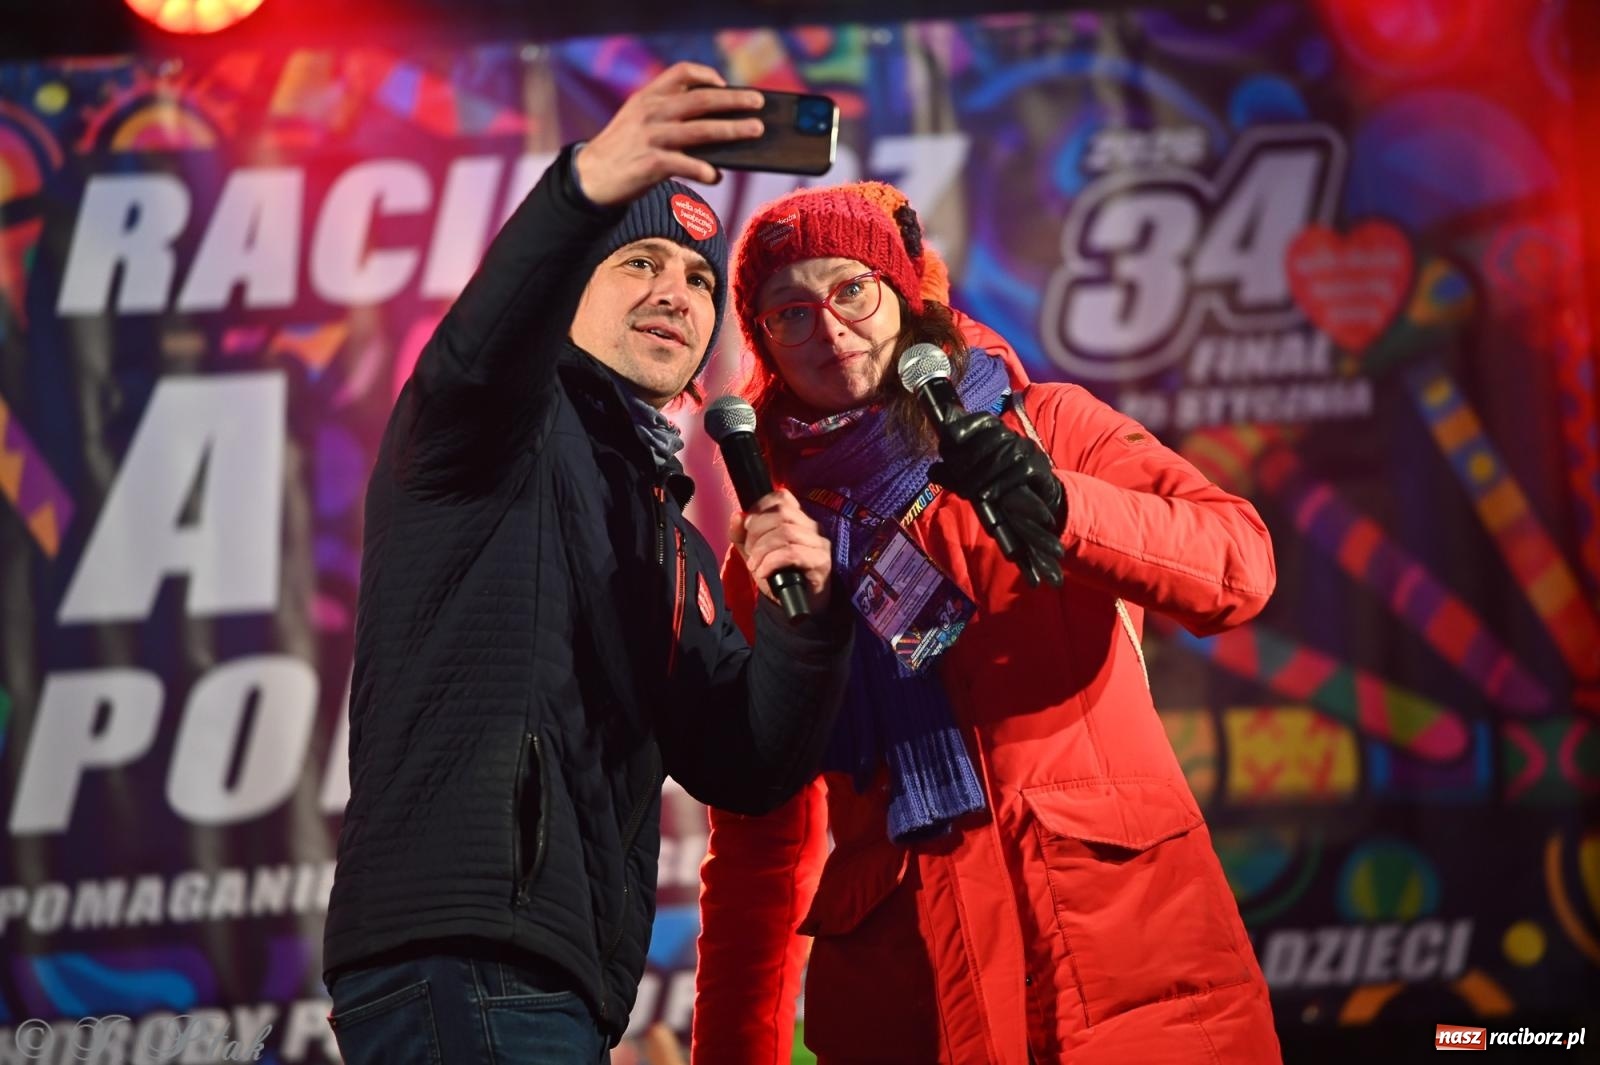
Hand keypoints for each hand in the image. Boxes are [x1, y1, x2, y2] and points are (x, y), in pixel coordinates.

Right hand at [574, 62, 763, 204]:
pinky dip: (704, 170)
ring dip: (732, 130)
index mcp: (648, 98)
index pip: (680, 72)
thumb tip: (713, 126)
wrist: (590, 177)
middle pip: (701, 100)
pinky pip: (685, 164)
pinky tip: (716, 176)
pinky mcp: (650, 164)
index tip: (725, 84)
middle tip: (758, 103)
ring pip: (700, 131)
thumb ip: (666, 115)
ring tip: (755, 130)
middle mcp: (651, 113)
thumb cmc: (622, 150)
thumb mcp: (636, 120)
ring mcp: (651, 138)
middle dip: (734, 100)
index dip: (706, 75)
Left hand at [728, 488, 833, 614]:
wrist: (800, 606)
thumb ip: (742, 536)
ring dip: (762, 549)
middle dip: (756, 532)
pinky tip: (763, 572)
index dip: (759, 508)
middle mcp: (812, 527)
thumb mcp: (755, 554)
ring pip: (785, 532)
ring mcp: (819, 543)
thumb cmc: (780, 576)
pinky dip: (771, 562)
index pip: (782, 497)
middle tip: (749, 552)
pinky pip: (792, 553)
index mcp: (798, 519)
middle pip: (781, 514)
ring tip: (754, 565)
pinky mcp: (821, 561)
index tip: (747, 528)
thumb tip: (737, 516)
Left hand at [929, 412, 1066, 587]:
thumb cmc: (999, 479)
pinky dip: (1000, 485)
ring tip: (967, 493)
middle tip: (955, 480)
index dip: (959, 432)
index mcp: (993, 428)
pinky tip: (987, 495)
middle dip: (967, 462)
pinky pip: (1019, 472)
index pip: (976, 420)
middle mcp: (1011, 434)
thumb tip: (932, 471)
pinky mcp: (1038, 466)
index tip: (946, 447)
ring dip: (981, 477)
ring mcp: (1026, 449)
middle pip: (987, 441)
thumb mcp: (973, 474)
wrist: (1035, 495)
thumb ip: (952, 473)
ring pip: (1001, 457)